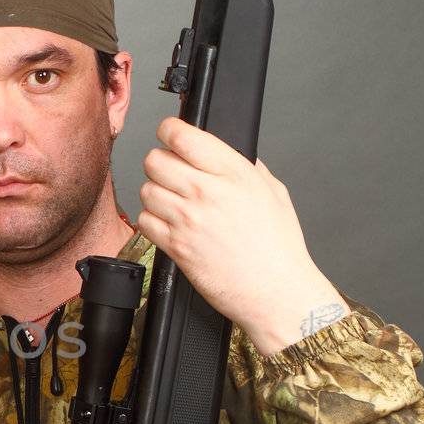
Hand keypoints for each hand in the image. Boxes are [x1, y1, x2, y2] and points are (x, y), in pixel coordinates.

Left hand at [136, 117, 346, 354]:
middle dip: (160, 163)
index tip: (170, 135)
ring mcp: (188, 220)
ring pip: (146, 189)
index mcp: (234, 173)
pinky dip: (152, 221)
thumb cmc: (279, 248)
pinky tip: (171, 225)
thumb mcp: (273, 192)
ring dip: (156, 193)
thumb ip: (246, 167)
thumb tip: (223, 153)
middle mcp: (208, 192)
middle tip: (171, 173)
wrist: (276, 292)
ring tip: (174, 203)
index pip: (182, 135)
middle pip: (155, 160)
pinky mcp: (175, 246)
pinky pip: (144, 221)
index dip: (169, 131)